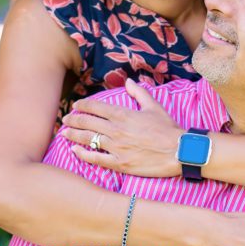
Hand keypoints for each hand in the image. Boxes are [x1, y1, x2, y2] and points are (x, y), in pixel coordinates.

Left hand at [62, 80, 181, 176]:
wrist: (180, 151)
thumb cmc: (168, 129)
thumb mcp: (155, 107)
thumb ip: (139, 93)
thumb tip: (128, 82)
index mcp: (123, 114)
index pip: (95, 107)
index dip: (82, 105)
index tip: (76, 106)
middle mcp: (116, 130)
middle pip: (86, 122)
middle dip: (73, 120)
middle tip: (66, 119)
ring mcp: (116, 148)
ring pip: (87, 139)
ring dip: (73, 135)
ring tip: (65, 133)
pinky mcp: (119, 164)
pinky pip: (96, 159)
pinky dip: (83, 154)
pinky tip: (75, 151)